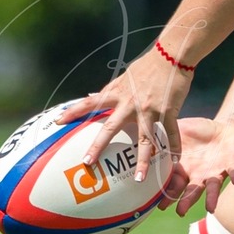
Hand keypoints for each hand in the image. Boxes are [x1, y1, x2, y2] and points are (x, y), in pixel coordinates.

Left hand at [61, 46, 192, 181]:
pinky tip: (174, 162)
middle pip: (111, 128)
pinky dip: (174, 148)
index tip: (58, 122)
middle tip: (87, 162)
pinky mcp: (168, 111)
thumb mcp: (125, 77)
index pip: (90, 102)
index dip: (73, 112)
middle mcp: (130, 103)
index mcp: (117, 93)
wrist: (172, 55)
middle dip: (98, 146)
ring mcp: (149, 109)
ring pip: (145, 139)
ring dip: (142, 161)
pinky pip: (171, 133)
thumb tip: (94, 96)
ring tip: (138, 178)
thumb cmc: (148, 66)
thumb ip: (111, 91)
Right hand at [167, 117, 233, 216]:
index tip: (158, 204)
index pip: (172, 184)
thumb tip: (142, 131)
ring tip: (210, 208)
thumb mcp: (177, 130)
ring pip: (212, 187)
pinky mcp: (231, 165)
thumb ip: (162, 133)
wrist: (225, 129)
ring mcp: (214, 172)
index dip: (166, 194)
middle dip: (186, 201)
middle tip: (180, 212)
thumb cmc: (198, 132)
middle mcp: (198, 175)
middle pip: (190, 191)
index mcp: (182, 169)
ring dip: (211, 197)